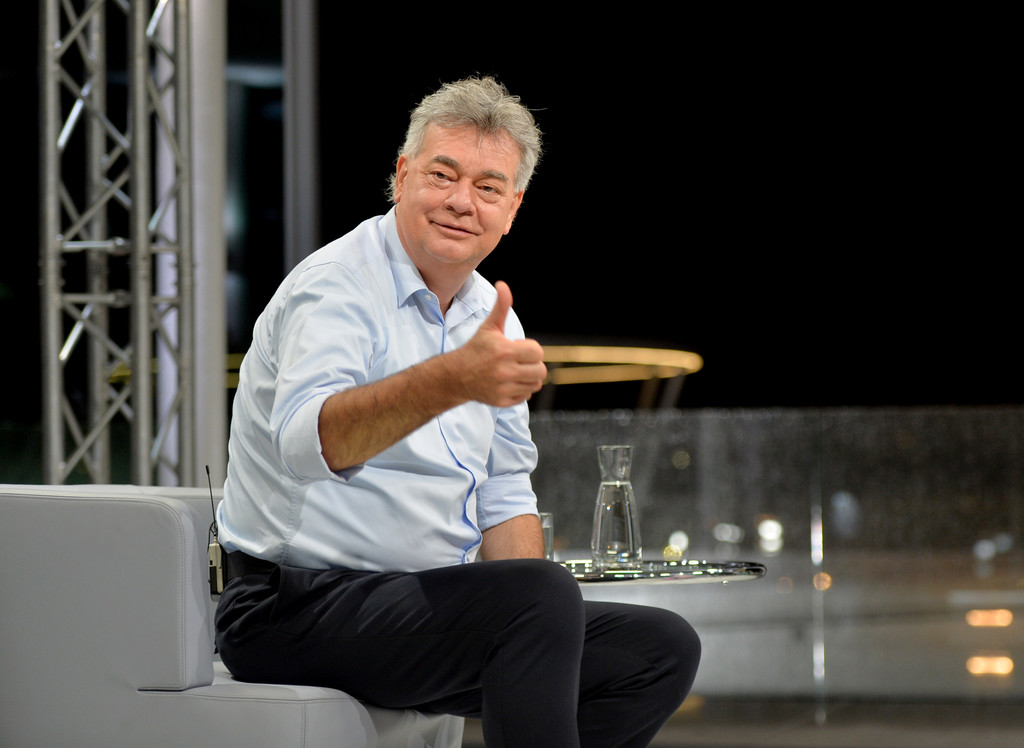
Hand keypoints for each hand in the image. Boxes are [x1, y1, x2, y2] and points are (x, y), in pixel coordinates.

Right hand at [456, 281, 546, 407]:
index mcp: (504, 351)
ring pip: (535, 385)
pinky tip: (508, 382)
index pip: (538, 352)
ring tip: (515, 371)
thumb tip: (503, 285)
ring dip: (528, 377)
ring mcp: (503, 388)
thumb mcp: (489, 327)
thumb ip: (501, 307)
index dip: (530, 349)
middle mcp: (504, 371)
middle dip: (533, 364)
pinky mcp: (502, 402)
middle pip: (541, 371)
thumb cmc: (476, 349)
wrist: (456, 376)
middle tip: (519, 361)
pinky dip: (520, 390)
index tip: (518, 348)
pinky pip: (525, 397)